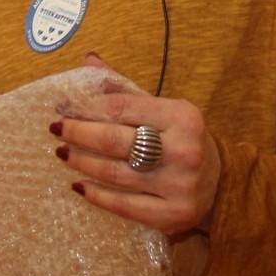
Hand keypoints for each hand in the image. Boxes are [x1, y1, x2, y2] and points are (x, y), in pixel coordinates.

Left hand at [50, 54, 221, 236]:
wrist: (220, 183)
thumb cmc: (180, 139)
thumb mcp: (160, 109)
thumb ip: (125, 88)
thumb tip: (89, 60)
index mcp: (182, 117)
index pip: (121, 107)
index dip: (86, 106)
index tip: (63, 107)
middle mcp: (184, 151)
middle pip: (113, 140)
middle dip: (78, 132)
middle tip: (55, 129)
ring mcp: (179, 186)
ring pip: (114, 173)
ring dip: (81, 162)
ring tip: (62, 153)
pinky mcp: (173, 215)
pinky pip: (123, 206)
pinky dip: (96, 195)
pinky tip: (79, 186)